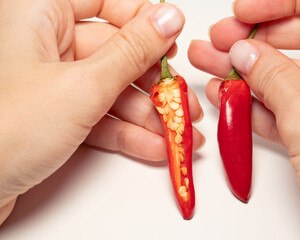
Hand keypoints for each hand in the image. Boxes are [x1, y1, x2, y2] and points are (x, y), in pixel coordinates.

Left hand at [0, 0, 204, 223]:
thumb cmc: (5, 131)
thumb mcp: (82, 86)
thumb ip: (131, 52)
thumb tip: (167, 19)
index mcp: (37, 15)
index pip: (103, 2)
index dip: (142, 22)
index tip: (173, 42)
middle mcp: (41, 45)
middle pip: (114, 54)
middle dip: (153, 85)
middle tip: (182, 104)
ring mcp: (48, 83)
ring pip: (109, 91)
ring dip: (146, 116)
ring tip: (178, 135)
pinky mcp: (52, 117)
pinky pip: (96, 117)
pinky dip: (125, 133)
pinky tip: (154, 147)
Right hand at [188, 0, 299, 238]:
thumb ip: (272, 78)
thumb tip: (243, 53)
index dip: (286, 1)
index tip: (245, 11)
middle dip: (260, 37)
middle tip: (222, 40)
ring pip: (296, 76)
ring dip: (249, 72)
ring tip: (210, 65)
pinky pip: (293, 109)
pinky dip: (259, 104)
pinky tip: (227, 97)